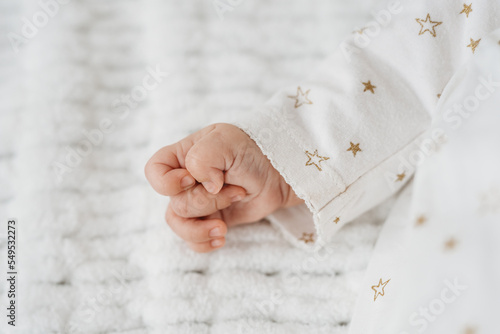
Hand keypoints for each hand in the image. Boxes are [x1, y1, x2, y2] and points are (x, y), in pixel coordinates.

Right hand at [144, 123, 302, 251]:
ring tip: (223, 227)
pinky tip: (222, 237)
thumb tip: (202, 185)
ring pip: (179, 225)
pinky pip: (193, 241)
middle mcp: (186, 181)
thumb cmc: (252, 150)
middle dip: (207, 202)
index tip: (191, 179)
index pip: (154, 171)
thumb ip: (203, 156)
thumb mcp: (227, 141)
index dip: (166, 182)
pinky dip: (204, 243)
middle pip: (175, 203)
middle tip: (236, 190)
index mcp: (183, 156)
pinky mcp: (210, 221)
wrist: (280, 173)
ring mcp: (197, 203)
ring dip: (202, 228)